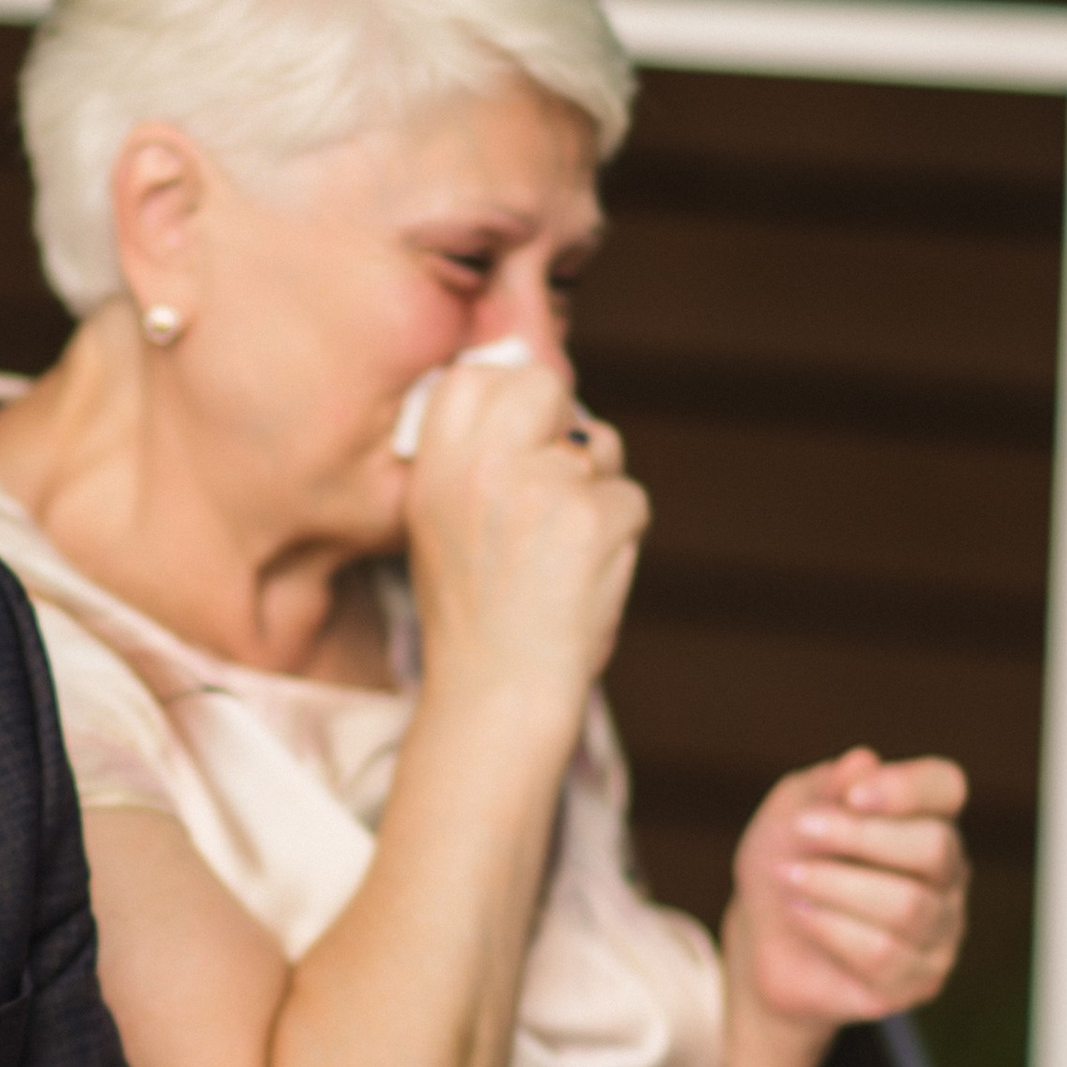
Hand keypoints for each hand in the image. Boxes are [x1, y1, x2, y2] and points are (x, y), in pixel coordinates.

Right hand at [405, 353, 647, 742]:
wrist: (496, 690)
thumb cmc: (477, 614)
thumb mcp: (441, 524)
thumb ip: (477, 459)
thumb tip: (545, 403)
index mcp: (436, 468)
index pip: (474, 376)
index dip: (510, 399)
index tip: (520, 441)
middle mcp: (481, 465)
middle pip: (544, 386)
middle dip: (564, 426)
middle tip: (555, 487)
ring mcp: (538, 486)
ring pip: (601, 449)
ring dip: (598, 492)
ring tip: (560, 552)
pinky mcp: (590, 518)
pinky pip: (630, 499)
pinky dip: (621, 536)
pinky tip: (585, 577)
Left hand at [725, 748, 970, 1066]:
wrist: (764, 942)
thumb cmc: (786, 863)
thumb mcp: (790, 813)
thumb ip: (826, 787)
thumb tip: (862, 761)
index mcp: (925, 817)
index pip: (946, 788)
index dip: (907, 788)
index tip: (852, 796)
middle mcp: (946, 872)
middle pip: (935, 848)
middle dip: (859, 837)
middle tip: (801, 831)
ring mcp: (941, 929)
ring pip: (908, 907)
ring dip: (835, 887)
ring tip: (789, 879)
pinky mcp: (920, 980)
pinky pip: (885, 955)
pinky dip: (832, 930)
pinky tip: (802, 916)